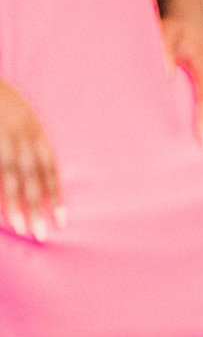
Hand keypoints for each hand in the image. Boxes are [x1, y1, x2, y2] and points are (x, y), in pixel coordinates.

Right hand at [0, 78, 59, 239]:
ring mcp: (4, 137)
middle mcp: (23, 135)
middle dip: (39, 205)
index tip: (62, 220)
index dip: (56, 195)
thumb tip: (38, 176)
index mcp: (36, 133)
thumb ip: (30, 146)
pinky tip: (0, 207)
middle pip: (34, 176)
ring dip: (15, 202)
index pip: (50, 169)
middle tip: (42, 234)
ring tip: (20, 227)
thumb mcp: (23, 121)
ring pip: (11, 175)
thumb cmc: (5, 103)